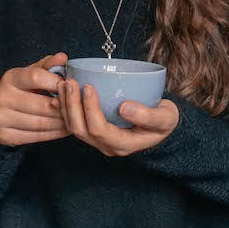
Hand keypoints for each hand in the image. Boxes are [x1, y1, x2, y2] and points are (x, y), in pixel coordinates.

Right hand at [0, 53, 69, 146]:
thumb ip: (47, 65)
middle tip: (78, 108)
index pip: (36, 77)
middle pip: (42, 104)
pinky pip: (36, 136)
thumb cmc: (17, 90)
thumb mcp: (28, 74)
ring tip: (74, 120)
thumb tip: (63, 57)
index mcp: (10, 78)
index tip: (69, 87)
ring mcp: (1, 117)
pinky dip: (54, 134)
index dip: (57, 82)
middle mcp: (2, 97)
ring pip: (41, 123)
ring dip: (62, 123)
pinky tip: (64, 130)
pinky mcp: (5, 135)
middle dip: (63, 107)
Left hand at [57, 79, 178, 156]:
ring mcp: (98, 140)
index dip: (91, 109)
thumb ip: (148, 116)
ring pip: (73, 127)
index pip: (100, 130)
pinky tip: (64, 90)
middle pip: (81, 130)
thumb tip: (125, 107)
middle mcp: (106, 145)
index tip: (89, 86)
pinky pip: (73, 121)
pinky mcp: (92, 131)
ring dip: (65, 105)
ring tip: (63, 83)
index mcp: (123, 144)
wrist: (160, 122)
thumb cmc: (163, 119)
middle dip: (72, 105)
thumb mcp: (165, 118)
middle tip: (70, 82)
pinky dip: (66, 106)